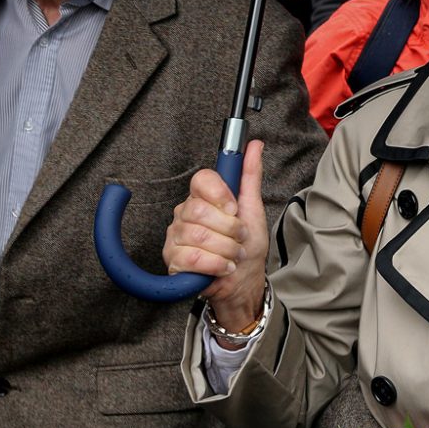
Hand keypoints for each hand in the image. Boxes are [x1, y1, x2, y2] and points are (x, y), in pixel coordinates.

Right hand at [163, 140, 268, 341]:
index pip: (201, 179)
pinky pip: (192, 257)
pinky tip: (223, 266)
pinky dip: (216, 264)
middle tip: (238, 238)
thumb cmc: (247, 246)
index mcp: (203, 198)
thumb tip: (256, 145)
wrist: (242, 282)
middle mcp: (185, 214)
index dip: (220, 194)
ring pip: (198, 235)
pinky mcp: (173, 259)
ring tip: (233, 255)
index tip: (234, 208)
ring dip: (226, 249)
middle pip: (200, 210)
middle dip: (229, 229)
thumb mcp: (254, 208)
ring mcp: (176, 236)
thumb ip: (250, 176)